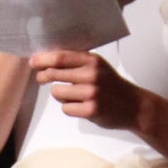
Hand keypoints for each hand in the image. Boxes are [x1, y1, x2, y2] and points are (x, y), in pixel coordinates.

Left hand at [29, 50, 143, 128]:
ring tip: (71, 95)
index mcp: (92, 61)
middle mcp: (92, 75)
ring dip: (60, 95)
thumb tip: (47, 59)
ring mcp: (91, 93)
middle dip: (43, 75)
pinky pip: (66, 108)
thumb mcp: (99, 67)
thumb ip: (78, 62)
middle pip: (54, 73)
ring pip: (57, 92)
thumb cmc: (112, 86)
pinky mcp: (91, 110)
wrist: (134, 106)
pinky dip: (69, 108)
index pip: (60, 57)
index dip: (43, 59)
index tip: (33, 61)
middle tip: (41, 77)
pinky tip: (80, 106)